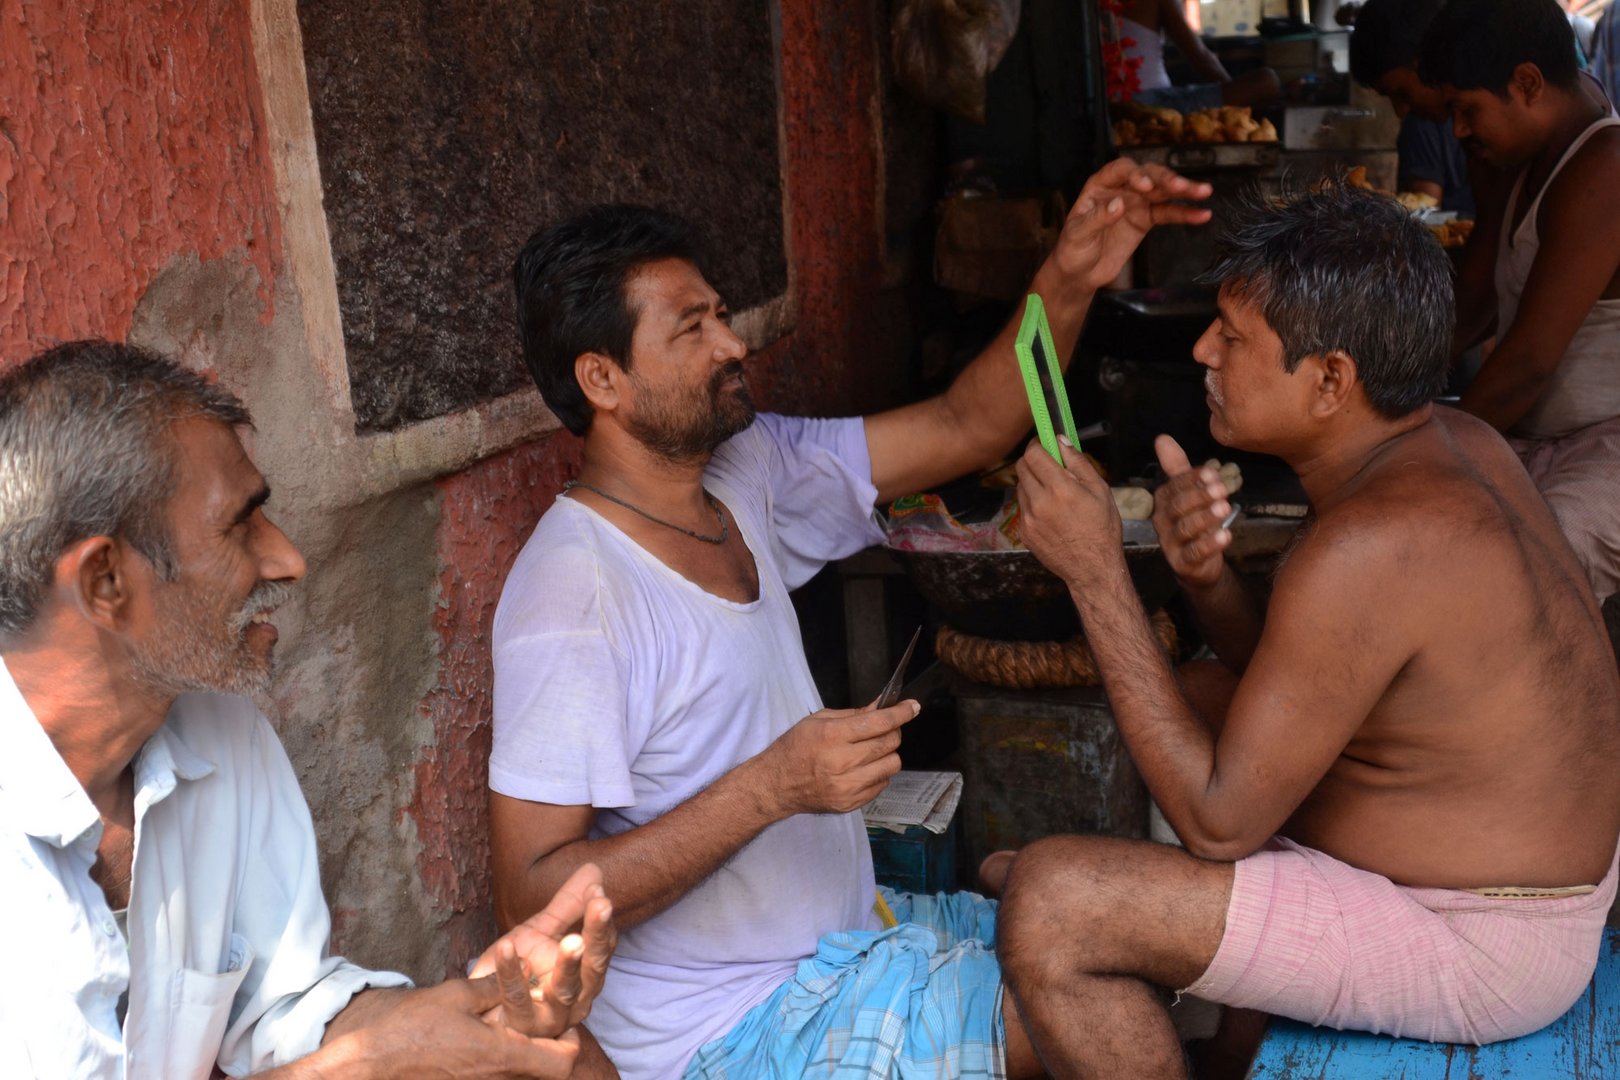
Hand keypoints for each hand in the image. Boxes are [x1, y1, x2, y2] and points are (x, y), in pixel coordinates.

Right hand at [314, 980, 582, 1079]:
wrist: (367, 1063)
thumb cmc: (410, 1026)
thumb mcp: (457, 995)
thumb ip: (496, 986)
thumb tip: (527, 969)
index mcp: (501, 1055)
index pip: (562, 1063)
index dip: (571, 1043)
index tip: (566, 1024)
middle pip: (545, 1074)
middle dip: (551, 1050)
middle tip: (544, 1026)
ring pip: (520, 1077)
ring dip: (525, 1057)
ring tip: (514, 1031)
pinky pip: (496, 1079)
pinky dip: (501, 1065)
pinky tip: (488, 1046)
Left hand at [470, 863, 614, 1039]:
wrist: (486, 1009)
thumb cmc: (522, 970)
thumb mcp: (543, 930)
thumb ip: (568, 904)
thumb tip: (593, 870)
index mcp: (587, 972)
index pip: (603, 944)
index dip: (601, 919)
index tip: (598, 891)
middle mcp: (579, 997)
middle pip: (594, 967)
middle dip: (598, 935)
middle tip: (602, 905)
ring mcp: (553, 1016)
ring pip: (565, 991)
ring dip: (569, 965)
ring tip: (571, 940)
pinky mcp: (522, 1026)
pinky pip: (517, 999)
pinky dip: (510, 974)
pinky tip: (506, 946)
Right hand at [758, 701, 917, 816]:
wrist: (776, 785)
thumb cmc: (795, 748)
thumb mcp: (818, 721)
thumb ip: (854, 715)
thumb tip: (882, 707)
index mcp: (832, 736)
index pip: (878, 723)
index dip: (900, 713)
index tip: (912, 707)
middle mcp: (841, 762)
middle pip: (889, 743)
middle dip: (892, 731)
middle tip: (883, 729)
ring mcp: (847, 786)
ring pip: (892, 765)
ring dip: (887, 754)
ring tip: (870, 751)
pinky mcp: (850, 803)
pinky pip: (882, 784)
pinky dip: (878, 773)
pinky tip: (862, 769)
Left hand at [1014, 435, 1124, 590]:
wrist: (1092, 568)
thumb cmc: (1102, 528)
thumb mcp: (1100, 490)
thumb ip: (1078, 462)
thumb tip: (1061, 440)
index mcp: (1060, 489)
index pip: (1033, 454)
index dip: (1037, 445)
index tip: (1044, 444)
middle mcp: (1039, 502)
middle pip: (1021, 468)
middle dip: (1033, 462)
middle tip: (1049, 466)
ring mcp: (1028, 519)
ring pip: (1020, 487)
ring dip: (1033, 483)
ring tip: (1053, 494)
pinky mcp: (1023, 533)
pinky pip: (1022, 508)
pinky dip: (1032, 503)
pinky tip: (1050, 513)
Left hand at [1053, 159, 1212, 291]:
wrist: (1079, 274)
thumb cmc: (1072, 250)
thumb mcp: (1078, 235)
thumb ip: (1098, 219)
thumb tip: (1118, 204)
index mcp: (1099, 186)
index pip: (1121, 171)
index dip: (1135, 174)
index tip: (1146, 186)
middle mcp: (1121, 189)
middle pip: (1148, 176)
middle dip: (1165, 180)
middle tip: (1181, 186)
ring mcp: (1136, 203)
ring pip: (1163, 192)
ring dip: (1184, 191)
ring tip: (1204, 192)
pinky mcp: (1146, 220)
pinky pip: (1168, 213)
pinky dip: (1185, 213)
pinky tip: (1202, 215)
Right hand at [1150, 435, 1231, 588]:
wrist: (1198, 565)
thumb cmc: (1194, 523)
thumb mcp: (1188, 495)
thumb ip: (1178, 470)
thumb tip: (1162, 438)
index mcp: (1163, 502)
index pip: (1174, 487)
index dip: (1192, 479)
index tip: (1213, 473)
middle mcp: (1163, 522)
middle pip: (1178, 507)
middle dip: (1200, 496)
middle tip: (1221, 489)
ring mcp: (1171, 544)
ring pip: (1186, 529)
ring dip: (1206, 517)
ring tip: (1225, 508)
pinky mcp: (1182, 564)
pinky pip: (1194, 554)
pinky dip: (1210, 544)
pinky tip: (1226, 535)